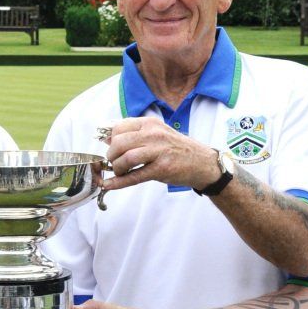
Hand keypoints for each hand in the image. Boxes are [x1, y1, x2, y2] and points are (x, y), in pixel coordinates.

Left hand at [100, 117, 222, 191]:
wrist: (201, 162)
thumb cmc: (176, 148)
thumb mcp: (156, 134)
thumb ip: (133, 134)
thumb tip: (106, 138)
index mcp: (150, 123)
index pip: (119, 128)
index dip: (110, 141)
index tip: (112, 150)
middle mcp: (154, 134)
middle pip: (119, 143)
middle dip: (111, 156)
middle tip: (115, 163)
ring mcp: (159, 151)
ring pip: (126, 159)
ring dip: (118, 168)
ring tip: (121, 172)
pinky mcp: (162, 169)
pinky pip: (135, 176)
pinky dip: (119, 182)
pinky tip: (111, 185)